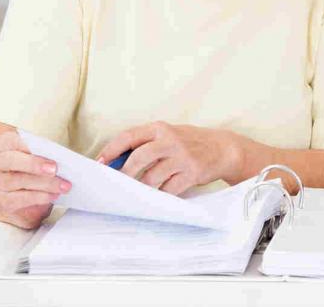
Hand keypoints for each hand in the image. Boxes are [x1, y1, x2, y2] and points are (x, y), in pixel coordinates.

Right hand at [0, 130, 71, 228]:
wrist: (9, 189)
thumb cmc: (25, 165)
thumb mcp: (30, 152)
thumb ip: (40, 150)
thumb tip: (60, 156)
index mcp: (1, 144)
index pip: (11, 141)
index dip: (28, 145)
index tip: (47, 148)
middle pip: (11, 161)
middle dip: (34, 164)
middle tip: (54, 169)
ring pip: (18, 181)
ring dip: (44, 184)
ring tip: (63, 185)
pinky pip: (19, 200)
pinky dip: (38, 197)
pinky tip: (53, 195)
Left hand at [97, 122, 238, 195]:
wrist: (223, 149)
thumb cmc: (190, 143)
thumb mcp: (169, 135)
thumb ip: (147, 144)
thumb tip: (117, 161)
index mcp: (160, 128)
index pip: (129, 137)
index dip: (111, 150)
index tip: (100, 163)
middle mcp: (171, 141)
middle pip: (138, 158)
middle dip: (124, 173)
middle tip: (117, 183)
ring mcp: (182, 157)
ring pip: (151, 178)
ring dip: (142, 187)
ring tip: (139, 191)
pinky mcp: (192, 173)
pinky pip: (168, 190)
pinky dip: (161, 194)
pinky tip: (161, 194)